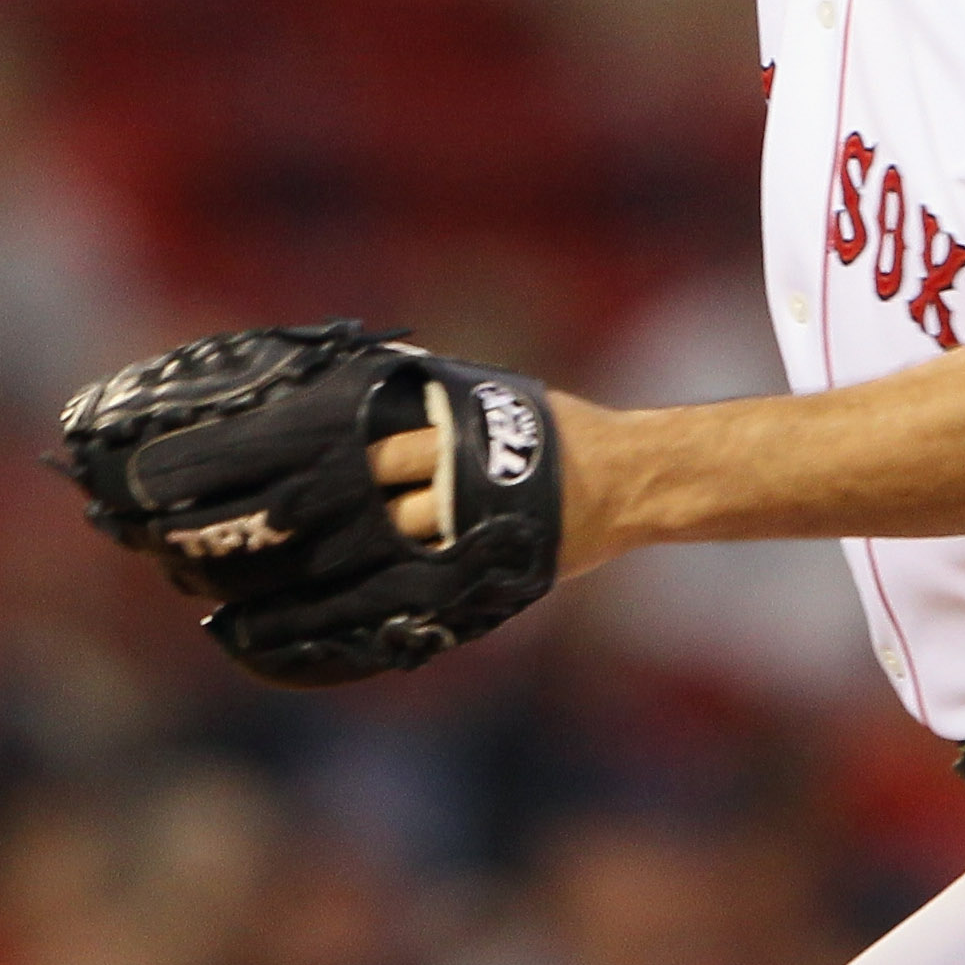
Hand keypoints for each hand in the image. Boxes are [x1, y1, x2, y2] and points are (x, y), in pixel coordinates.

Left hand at [368, 393, 627, 575]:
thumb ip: (455, 401)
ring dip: (389, 556)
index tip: (335, 473)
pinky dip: (419, 584)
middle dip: (366, 520)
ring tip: (367, 554)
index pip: (387, 459)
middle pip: (390, 516)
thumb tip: (396, 377)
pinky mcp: (497, 574)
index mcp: (462, 445)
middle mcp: (463, 494)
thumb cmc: (569, 434)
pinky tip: (399, 584)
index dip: (358, 468)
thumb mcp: (510, 401)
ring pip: (410, 558)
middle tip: (344, 522)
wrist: (629, 481)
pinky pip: (441, 586)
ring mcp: (480, 540)